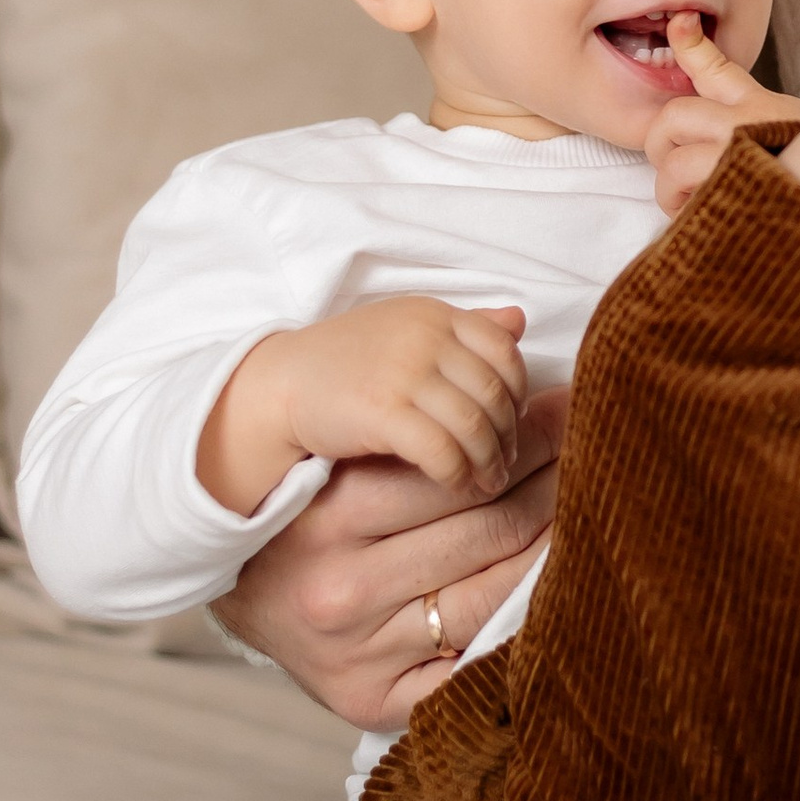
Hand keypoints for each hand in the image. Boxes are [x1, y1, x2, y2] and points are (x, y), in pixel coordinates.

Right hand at [198, 298, 530, 514]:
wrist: (279, 385)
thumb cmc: (347, 362)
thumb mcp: (408, 330)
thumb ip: (465, 328)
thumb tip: (519, 322)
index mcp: (435, 315)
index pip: (503, 348)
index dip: (517, 389)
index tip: (514, 420)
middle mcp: (424, 337)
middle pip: (494, 391)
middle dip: (509, 433)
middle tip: (507, 462)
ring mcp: (403, 373)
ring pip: (474, 424)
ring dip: (490, 460)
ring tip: (490, 481)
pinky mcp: (382, 412)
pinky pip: (442, 450)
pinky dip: (458, 473)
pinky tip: (458, 485)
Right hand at [212, 387, 571, 730]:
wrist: (240, 603)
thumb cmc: (304, 516)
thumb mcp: (339, 460)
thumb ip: (416, 411)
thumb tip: (515, 327)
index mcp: (327, 517)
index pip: (456, 472)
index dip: (527, 439)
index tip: (568, 411)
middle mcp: (341, 588)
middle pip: (482, 531)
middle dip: (553, 485)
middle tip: (595, 453)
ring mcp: (361, 651)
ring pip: (490, 594)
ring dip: (551, 548)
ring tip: (590, 509)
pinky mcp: (374, 701)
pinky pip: (471, 665)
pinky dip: (520, 629)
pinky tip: (554, 589)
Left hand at [643, 9, 799, 213]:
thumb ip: (759, 118)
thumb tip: (719, 110)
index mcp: (762, 107)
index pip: (717, 67)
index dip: (690, 44)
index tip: (680, 25)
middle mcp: (746, 128)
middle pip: (674, 116)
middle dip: (661, 145)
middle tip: (675, 171)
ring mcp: (736, 165)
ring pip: (675, 166)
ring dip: (672, 192)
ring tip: (693, 204)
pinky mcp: (731, 201)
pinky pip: (687, 207)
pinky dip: (686, 217)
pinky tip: (708, 221)